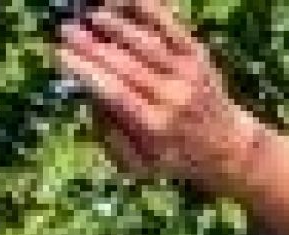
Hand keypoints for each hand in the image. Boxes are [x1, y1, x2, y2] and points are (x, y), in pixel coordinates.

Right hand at [54, 0, 264, 195]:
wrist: (228, 147)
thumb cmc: (174, 157)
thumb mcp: (139, 164)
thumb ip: (111, 136)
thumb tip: (91, 98)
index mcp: (154, 126)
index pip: (112, 90)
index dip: (84, 69)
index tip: (60, 54)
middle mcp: (172, 98)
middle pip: (124, 64)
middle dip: (91, 45)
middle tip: (66, 31)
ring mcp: (187, 74)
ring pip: (144, 41)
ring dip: (115, 25)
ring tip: (91, 16)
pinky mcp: (197, 55)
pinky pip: (169, 26)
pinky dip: (146, 10)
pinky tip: (122, 3)